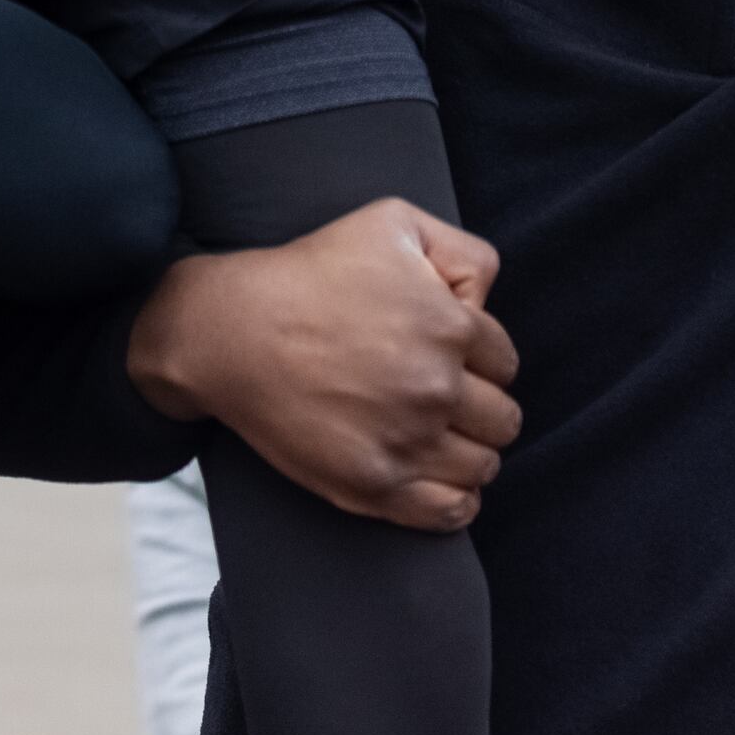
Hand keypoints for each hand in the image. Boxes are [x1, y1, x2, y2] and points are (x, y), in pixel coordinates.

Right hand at [127, 199, 517, 530]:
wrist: (230, 332)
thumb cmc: (309, 272)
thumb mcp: (392, 222)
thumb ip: (463, 252)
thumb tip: (488, 302)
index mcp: (450, 326)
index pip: (504, 363)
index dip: (478, 358)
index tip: (445, 355)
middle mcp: (436, 388)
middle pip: (502, 420)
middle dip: (479, 407)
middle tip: (439, 395)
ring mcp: (406, 442)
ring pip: (482, 467)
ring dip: (468, 451)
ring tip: (435, 434)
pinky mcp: (374, 485)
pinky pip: (450, 512)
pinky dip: (456, 500)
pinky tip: (435, 476)